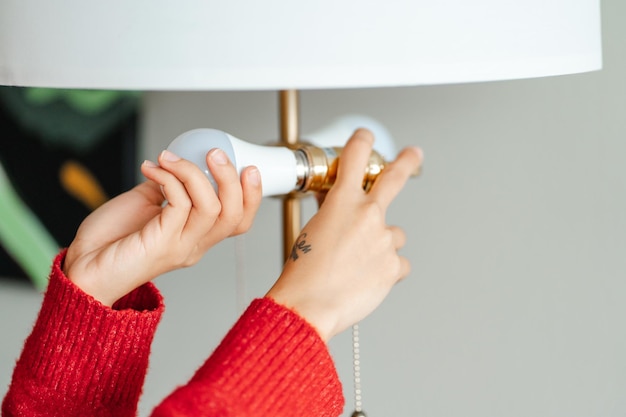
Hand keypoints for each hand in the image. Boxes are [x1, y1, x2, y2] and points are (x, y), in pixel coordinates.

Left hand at [64, 149, 261, 305]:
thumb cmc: (111, 240)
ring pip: (211, 207)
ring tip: (170, 157)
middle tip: (213, 153)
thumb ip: (167, 189)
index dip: (253, 195)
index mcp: (196, 237)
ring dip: (193, 173)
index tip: (248, 167)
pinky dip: (168, 178)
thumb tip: (176, 165)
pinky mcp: (161, 242)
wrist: (83, 266)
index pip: (239, 221)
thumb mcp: (147, 205)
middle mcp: (194, 245)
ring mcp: (180, 245)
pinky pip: (178, 203)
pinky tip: (152, 169)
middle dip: (230, 178)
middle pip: (233, 214)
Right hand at [266, 129, 422, 340]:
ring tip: (359, 262)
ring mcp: (384, 240)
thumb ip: (331, 212)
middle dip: (406, 162)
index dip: (361, 141)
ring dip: (382, 243)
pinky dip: (388, 269)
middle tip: (414, 154)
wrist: (310, 303)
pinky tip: (369, 277)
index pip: (355, 157)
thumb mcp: (311, 229)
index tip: (365, 137)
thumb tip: (339, 205)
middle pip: (394, 178)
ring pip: (393, 235)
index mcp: (343, 201)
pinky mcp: (394, 266)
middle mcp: (368, 215)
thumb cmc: (303, 270)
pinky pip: (398, 263)